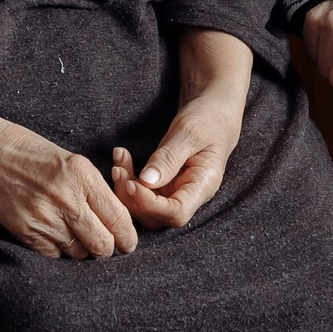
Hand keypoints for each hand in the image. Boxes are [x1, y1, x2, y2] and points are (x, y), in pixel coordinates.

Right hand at [0, 117, 137, 259]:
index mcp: (82, 175)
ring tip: (75, 236)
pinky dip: (59, 251)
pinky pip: (54, 256)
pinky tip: (54, 236)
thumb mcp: (68, 160)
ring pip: (79, 254)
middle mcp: (66, 198)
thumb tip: (116, 220)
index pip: (119, 218)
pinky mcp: (25, 233)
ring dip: (82, 251)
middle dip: (108, 250)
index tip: (128, 243)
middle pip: (103, 245)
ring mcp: (43, 218)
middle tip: (105, 246)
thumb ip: (93, 189)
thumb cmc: (26, 151)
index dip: (128, 237)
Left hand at [111, 104, 239, 228]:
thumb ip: (169, 158)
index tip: (132, 183)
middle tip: (119, 170)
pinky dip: (127, 179)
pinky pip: (141, 193)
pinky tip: (121, 158)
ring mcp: (175, 193)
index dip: (151, 205)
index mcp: (203, 186)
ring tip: (119, 161)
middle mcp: (189, 196)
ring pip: (145, 208)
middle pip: (157, 216)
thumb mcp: (190, 132)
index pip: (177, 212)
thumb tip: (146, 181)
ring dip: (125, 189)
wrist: (213, 115)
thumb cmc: (207, 120)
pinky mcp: (162, 186)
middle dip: (132, 198)